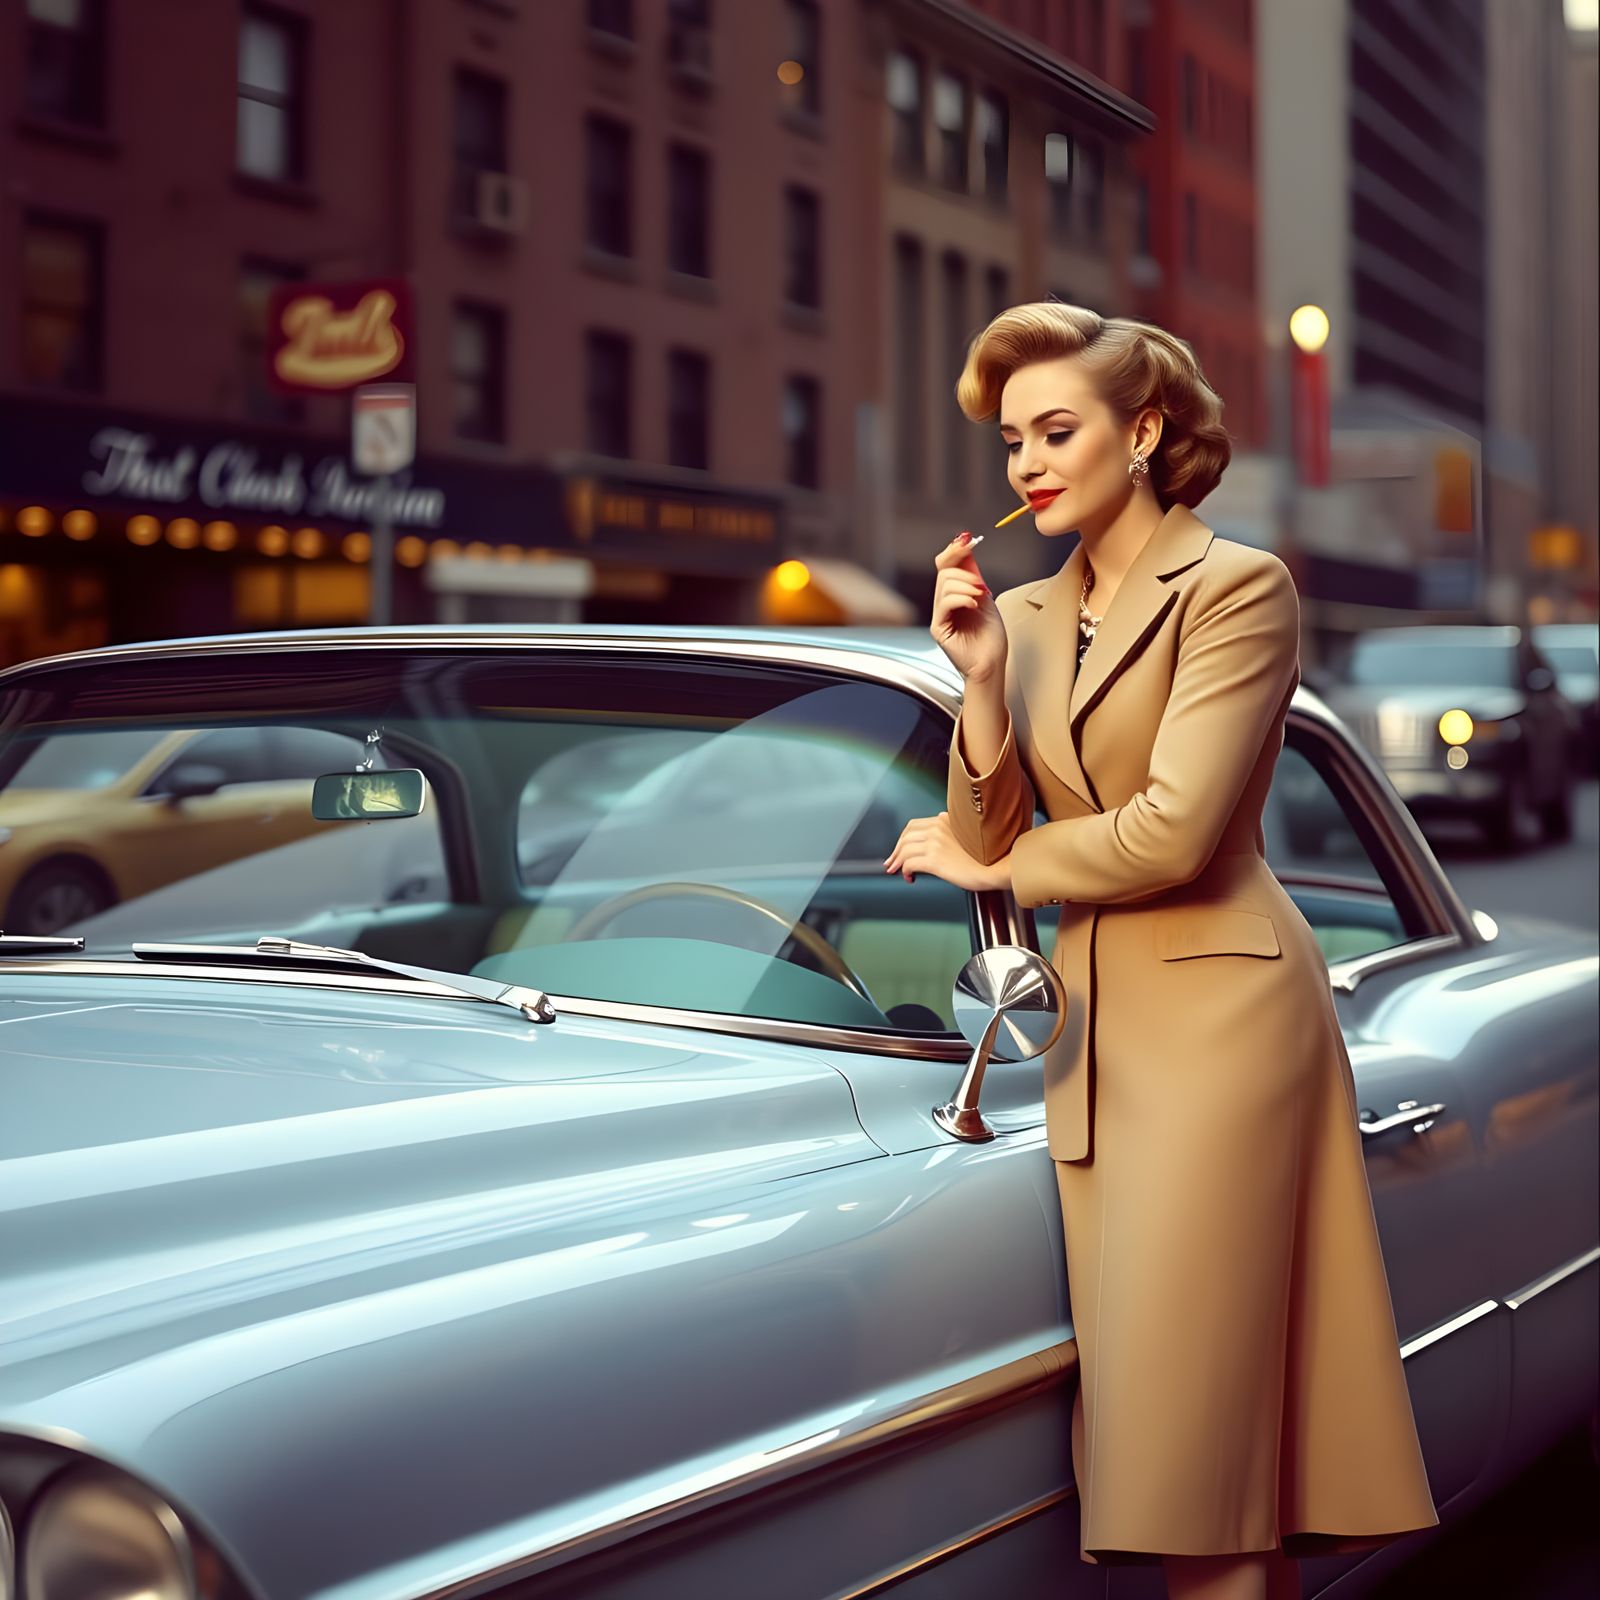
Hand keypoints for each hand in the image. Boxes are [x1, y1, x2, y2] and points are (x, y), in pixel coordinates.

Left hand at [883, 811, 1004, 891]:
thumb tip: (931, 843)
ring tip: (895, 871)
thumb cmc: (984, 857)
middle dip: (896, 850)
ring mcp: (936, 843)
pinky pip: (909, 863)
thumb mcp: (966, 836)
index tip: (899, 850)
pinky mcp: (934, 859)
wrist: (994, 869)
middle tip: (891, 863)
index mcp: (946, 819)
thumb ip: (949, 832)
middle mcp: (938, 827)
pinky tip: (909, 878)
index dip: (903, 838)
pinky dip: (904, 871)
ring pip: (904, 850)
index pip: (914, 825)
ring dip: (897, 861)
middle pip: (906, 836)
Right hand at [930, 534, 1006, 683]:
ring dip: (966, 585)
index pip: (945, 566)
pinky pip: (945, 603)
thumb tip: (967, 551)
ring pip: (945, 585)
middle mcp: (944, 604)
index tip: (968, 540)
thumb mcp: (986, 600)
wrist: (992, 665)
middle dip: (964, 571)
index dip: (954, 551)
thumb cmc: (991, 638)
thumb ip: (975, 578)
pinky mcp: (939, 628)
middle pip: (944, 572)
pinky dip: (961, 598)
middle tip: (981, 583)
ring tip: (981, 595)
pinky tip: (974, 605)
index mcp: (954, 595)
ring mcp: (940, 616)